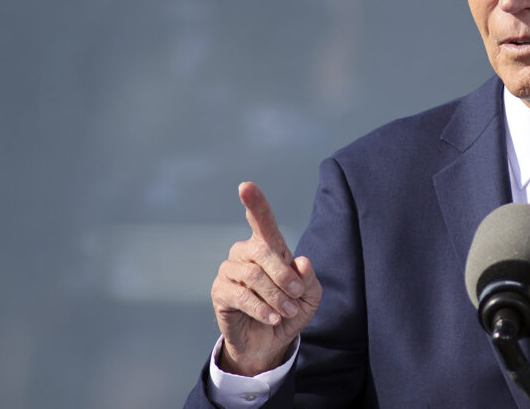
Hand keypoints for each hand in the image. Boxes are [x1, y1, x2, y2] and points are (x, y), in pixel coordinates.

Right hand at [211, 182, 321, 375]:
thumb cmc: (290, 310)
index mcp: (269, 247)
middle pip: (263, 250)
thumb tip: (302, 261)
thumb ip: (309, 279)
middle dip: (284, 275)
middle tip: (297, 295)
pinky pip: (240, 295)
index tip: (245, 186)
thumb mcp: (309, 296)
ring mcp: (230, 271)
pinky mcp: (220, 292)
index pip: (261, 220)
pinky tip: (272, 318)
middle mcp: (245, 252)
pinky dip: (261, 308)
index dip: (254, 203)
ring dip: (276, 296)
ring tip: (286, 312)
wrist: (270, 342)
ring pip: (253, 275)